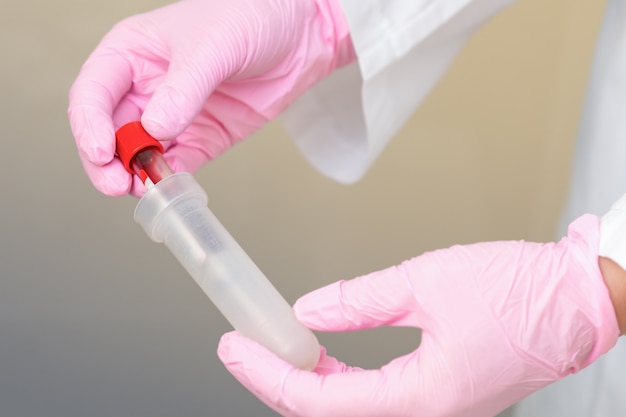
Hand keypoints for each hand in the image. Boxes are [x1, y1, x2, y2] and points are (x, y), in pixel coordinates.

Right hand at [68, 0, 353, 195]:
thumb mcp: (212, 45)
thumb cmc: (250, 14)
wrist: (301, 32)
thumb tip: (156, 129)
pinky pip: (180, 162)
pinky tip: (172, 184)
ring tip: (144, 188)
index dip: (90, 126)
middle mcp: (147, 87)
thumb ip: (183, 88)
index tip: (103, 152)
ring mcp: (175, 115)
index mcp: (132, 54)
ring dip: (138, 175)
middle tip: (116, 184)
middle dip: (108, 161)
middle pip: (111, 131)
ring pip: (142, 153)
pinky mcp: (204, 136)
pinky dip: (173, 176)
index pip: (94, 94)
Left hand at [217, 214, 618, 416]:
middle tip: (245, 346)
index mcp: (422, 398)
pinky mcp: (442, 394)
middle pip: (331, 411)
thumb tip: (310, 310)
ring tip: (274, 346)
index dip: (269, 374)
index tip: (237, 347)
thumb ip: (360, 301)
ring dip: (308, 379)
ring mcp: (436, 409)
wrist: (577, 298)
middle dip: (280, 380)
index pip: (321, 399)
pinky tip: (322, 355)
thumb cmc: (523, 292)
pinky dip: (341, 377)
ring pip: (352, 406)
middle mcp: (428, 415)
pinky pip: (376, 397)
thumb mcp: (427, 283)